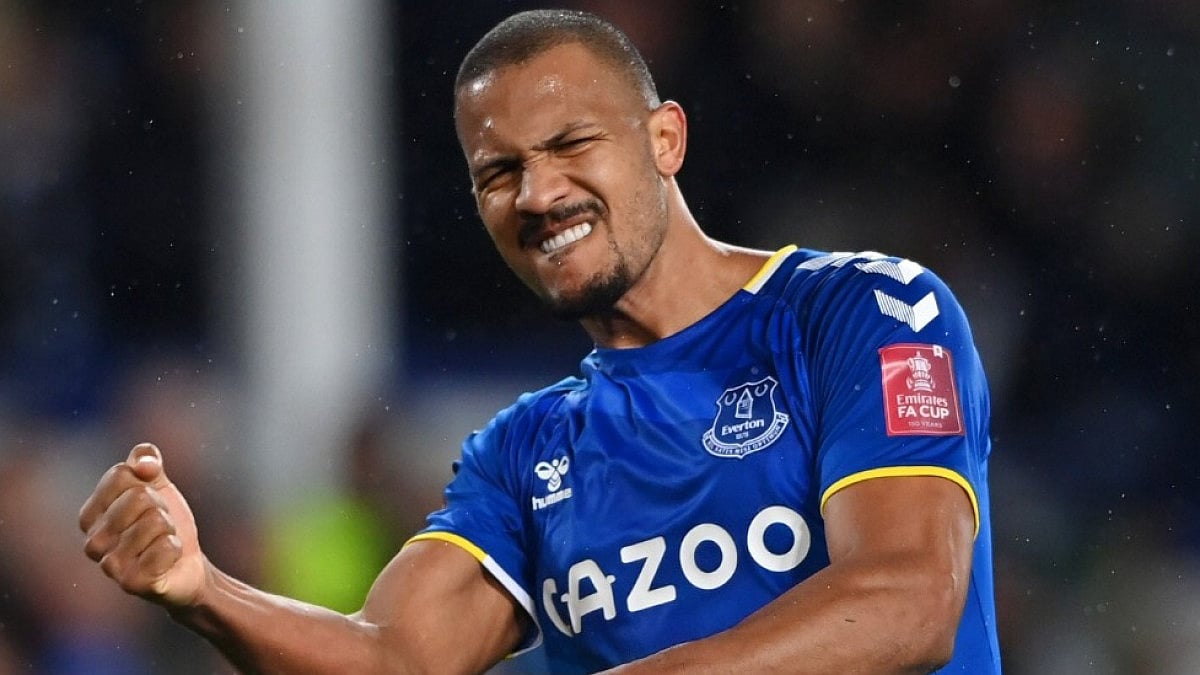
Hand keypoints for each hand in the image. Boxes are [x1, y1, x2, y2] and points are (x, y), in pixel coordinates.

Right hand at [79, 443, 207, 607]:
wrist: (186, 565)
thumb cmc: (164, 523)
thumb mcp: (157, 485)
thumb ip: (146, 461)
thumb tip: (144, 464)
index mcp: (90, 515)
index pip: (119, 474)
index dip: (147, 483)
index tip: (150, 502)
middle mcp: (92, 542)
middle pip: (138, 496)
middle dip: (161, 507)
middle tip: (160, 526)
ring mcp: (109, 565)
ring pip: (155, 521)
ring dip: (170, 530)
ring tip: (162, 542)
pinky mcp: (132, 583)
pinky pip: (166, 547)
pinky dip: (175, 549)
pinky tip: (168, 560)